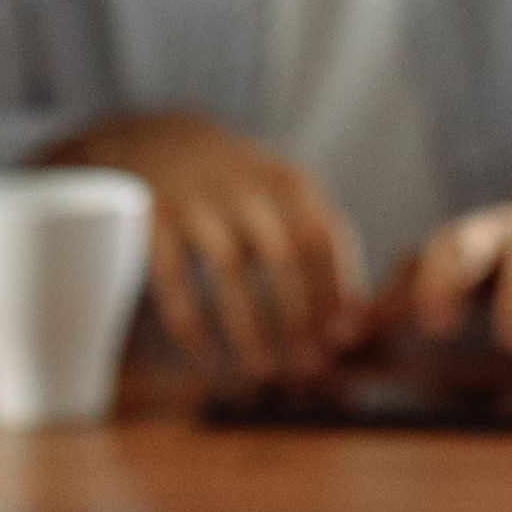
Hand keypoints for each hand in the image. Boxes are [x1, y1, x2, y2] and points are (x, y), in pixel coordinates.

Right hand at [74, 111, 361, 381]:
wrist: (160, 138)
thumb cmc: (241, 186)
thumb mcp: (286, 194)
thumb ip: (321, 244)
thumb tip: (356, 323)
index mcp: (291, 181)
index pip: (325, 239)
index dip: (336, 293)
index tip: (343, 343)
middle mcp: (248, 185)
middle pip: (285, 255)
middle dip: (300, 317)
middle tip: (309, 369)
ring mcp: (199, 199)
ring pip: (231, 269)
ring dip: (250, 327)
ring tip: (264, 373)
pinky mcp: (155, 219)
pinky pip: (175, 281)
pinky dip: (193, 328)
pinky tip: (207, 364)